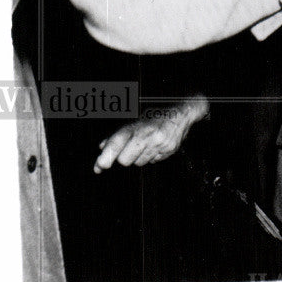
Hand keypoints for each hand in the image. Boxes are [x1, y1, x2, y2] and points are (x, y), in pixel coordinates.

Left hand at [93, 96, 209, 172]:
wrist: (181, 114)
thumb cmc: (155, 116)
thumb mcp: (135, 122)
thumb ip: (118, 135)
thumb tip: (102, 147)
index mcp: (136, 126)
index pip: (117, 142)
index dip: (107, 156)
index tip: (99, 167)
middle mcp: (147, 135)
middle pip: (125, 160)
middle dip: (125, 157)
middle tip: (131, 148)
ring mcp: (159, 144)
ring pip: (139, 163)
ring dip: (139, 156)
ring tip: (147, 143)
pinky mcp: (168, 151)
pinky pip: (153, 161)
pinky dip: (152, 156)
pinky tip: (156, 145)